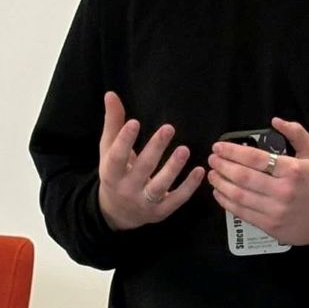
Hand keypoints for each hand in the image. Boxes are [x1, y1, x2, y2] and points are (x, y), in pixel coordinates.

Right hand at [98, 91, 205, 230]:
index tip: (134, 122)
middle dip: (155, 149)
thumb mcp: (108, 150)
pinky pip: (176, 200)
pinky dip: (188, 187)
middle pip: (142, 169)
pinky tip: (200, 170)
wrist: (117, 213)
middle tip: (168, 128)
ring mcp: (144, 203)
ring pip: (159, 186)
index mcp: (111, 173)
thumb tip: (111, 94)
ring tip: (184, 149)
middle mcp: (127, 190)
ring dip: (173, 168)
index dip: (124, 141)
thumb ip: (113, 124)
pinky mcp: (161, 212)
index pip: (116, 157)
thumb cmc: (115, 173)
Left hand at [206, 116, 308, 246]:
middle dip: (223, 166)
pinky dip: (226, 201)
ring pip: (239, 195)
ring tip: (212, 174)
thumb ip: (297, 134)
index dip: (233, 152)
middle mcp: (282, 190)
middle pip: (244, 176)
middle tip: (212, 159)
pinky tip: (219, 192)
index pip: (256, 158)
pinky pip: (241, 211)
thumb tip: (276, 121)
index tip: (219, 147)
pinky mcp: (268, 225)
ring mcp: (274, 210)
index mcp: (292, 171)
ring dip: (220, 183)